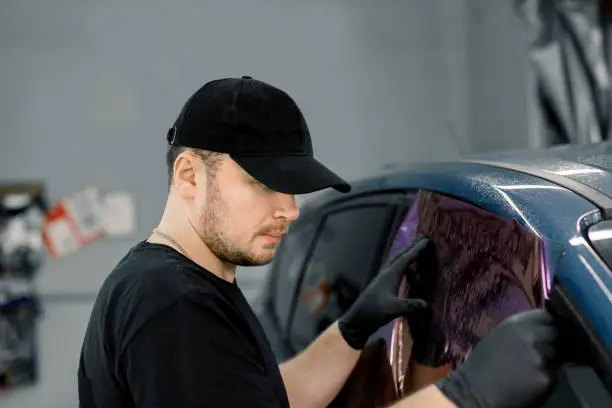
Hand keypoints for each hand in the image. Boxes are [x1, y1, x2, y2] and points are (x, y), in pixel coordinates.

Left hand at [337, 237, 430, 349]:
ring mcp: (382, 280)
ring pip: (395, 263)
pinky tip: (406, 273)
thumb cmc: (373, 313)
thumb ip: (409, 306)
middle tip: (422, 239)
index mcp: (389, 275)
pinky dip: (402, 268)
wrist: (356, 322)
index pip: (405, 259)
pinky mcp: (381, 287)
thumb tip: (426, 304)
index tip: (427, 240)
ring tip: (415, 251)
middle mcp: (386, 274)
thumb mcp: (392, 310)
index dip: (416, 249)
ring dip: (405, 255)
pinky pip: (394, 271)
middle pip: (399, 256)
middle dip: (411, 247)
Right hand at [436, 309, 557, 407]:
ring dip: (548, 361)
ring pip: (555, 356)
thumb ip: (519, 329)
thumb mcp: (498, 336)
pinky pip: (553, 375)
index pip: (544, 316)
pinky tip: (530, 382)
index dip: (545, 324)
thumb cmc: (483, 362)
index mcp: (516, 324)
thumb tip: (537, 326)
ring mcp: (540, 358)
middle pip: (554, 334)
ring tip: (530, 368)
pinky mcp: (546, 378)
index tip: (543, 330)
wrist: (476, 391)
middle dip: (549, 341)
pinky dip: (545, 378)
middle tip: (538, 351)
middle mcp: (531, 337)